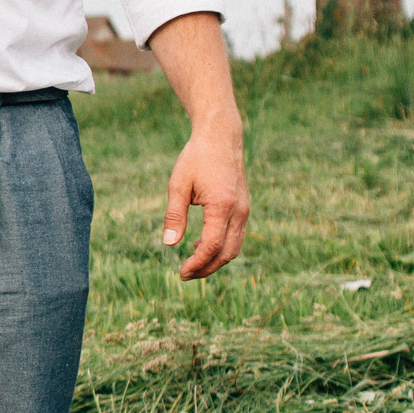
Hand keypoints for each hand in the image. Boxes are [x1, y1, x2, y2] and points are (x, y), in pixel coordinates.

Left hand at [162, 126, 247, 279]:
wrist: (221, 137)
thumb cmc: (196, 158)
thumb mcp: (178, 185)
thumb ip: (174, 215)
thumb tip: (169, 244)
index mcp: (223, 206)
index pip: (212, 246)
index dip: (197, 263)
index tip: (181, 273)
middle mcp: (239, 211)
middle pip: (227, 253)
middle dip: (206, 268)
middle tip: (185, 275)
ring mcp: (244, 210)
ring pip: (234, 247)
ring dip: (214, 260)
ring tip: (191, 263)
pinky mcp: (243, 208)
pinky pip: (236, 236)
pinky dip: (221, 247)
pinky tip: (200, 243)